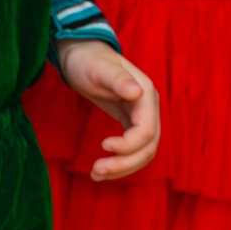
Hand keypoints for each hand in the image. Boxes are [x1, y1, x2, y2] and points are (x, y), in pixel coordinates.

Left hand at [55, 41, 160, 180]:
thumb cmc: (89, 59)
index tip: (104, 146)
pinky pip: (133, 149)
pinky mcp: (130, 122)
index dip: (128, 145)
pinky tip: (101, 170)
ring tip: (96, 175)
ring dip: (123, 168)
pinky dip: (120, 162)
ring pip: (142, 152)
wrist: (82, 55)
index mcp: (145, 94)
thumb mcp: (100, 68)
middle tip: (96, 171)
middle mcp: (148, 108)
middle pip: (148, 147)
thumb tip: (137, 92)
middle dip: (125, 163)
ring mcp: (141, 116)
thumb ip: (118, 79)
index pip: (146, 130)